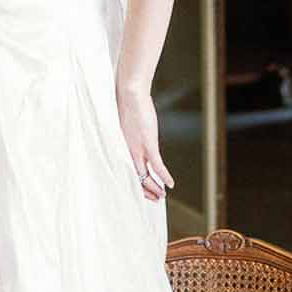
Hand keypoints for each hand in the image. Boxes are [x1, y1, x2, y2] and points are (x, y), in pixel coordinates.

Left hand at [116, 87, 173, 202]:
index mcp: (121, 147)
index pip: (127, 171)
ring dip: (154, 188)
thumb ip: (130, 133)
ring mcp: (137, 148)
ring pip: (145, 176)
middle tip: (154, 198)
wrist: (129, 93)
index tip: (143, 190)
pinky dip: (164, 176)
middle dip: (145, 190)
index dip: (135, 183)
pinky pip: (157, 166)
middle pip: (135, 178)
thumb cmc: (127, 104)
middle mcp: (127, 151)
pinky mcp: (148, 143)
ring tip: (161, 197)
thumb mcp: (127, 123)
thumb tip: (134, 133)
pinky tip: (170, 184)